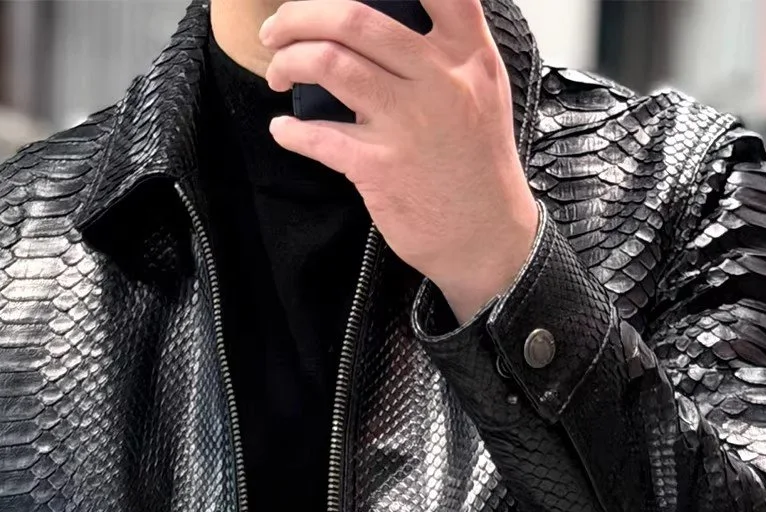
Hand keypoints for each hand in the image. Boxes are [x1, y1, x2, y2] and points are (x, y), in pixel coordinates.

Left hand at [259, 0, 539, 323]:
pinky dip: (290, 132)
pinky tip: (281, 130)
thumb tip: (394, 15)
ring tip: (278, 72)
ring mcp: (407, 123)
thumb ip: (450, 48)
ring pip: (330, 64)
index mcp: (466, 54)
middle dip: (300, 16)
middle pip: (354, 18)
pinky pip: (319, 137)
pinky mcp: (379, 167)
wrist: (487, 236)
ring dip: (288, 62)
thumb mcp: (483, 90)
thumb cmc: (479, 163)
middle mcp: (438, 79)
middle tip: (278, 30)